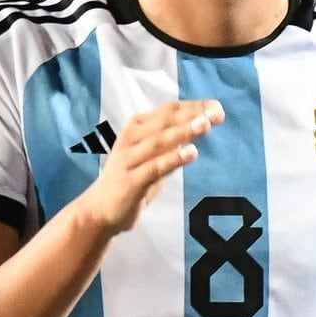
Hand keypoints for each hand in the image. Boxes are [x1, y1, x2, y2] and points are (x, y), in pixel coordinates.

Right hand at [76, 99, 223, 235]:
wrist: (98, 211)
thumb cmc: (129, 180)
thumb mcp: (151, 156)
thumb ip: (171, 142)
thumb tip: (201, 125)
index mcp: (136, 129)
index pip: (167, 111)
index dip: (191, 107)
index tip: (215, 106)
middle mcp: (131, 140)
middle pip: (164, 123)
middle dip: (191, 116)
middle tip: (216, 112)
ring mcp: (129, 161)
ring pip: (158, 142)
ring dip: (182, 132)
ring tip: (205, 124)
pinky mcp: (131, 182)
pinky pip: (154, 168)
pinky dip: (173, 159)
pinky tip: (191, 153)